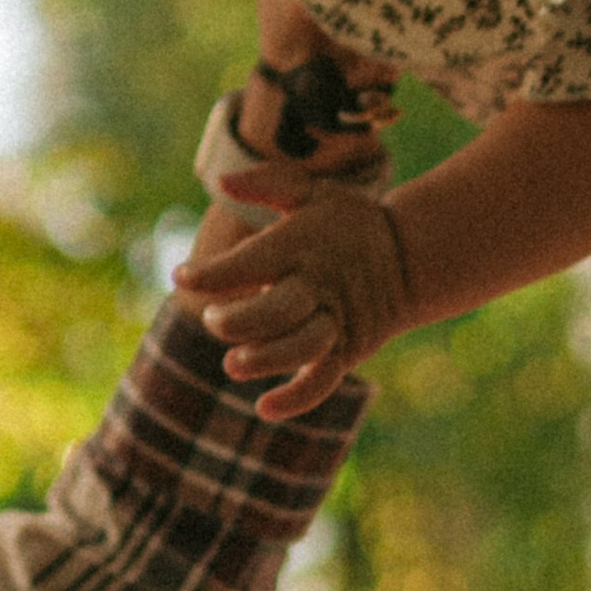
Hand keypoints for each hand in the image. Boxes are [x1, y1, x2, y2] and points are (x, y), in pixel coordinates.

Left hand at [196, 186, 413, 418]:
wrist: (409, 256)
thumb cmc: (346, 222)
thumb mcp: (313, 191)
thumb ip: (267, 182)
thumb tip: (220, 182)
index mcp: (303, 243)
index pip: (253, 261)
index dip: (214, 273)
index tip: (181, 276)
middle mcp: (320, 284)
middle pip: (279, 308)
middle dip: (241, 320)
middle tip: (212, 319)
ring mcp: (336, 320)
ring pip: (303, 347)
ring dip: (266, 359)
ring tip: (232, 364)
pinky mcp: (346, 349)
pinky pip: (324, 380)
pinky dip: (297, 398)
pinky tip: (265, 408)